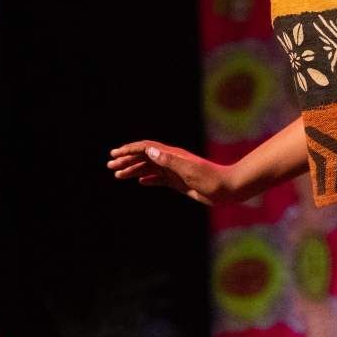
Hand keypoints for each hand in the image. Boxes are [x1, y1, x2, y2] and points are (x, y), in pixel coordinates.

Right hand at [107, 142, 226, 204]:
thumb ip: (168, 160)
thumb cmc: (210, 179)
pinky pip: (159, 178)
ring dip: (133, 170)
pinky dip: (148, 179)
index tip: (114, 155)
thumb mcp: (188, 170)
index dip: (129, 150)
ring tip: (118, 176)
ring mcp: (175, 170)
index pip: (145, 148)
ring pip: (149, 168)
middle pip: (144, 157)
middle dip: (126, 160)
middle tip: (110, 166)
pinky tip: (140, 182)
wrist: (227, 188)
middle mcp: (171, 160)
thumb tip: (149, 150)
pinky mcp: (179, 181)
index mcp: (171, 154)